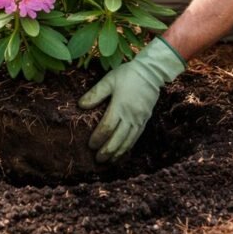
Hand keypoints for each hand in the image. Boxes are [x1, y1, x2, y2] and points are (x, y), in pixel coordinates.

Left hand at [78, 37, 185, 162]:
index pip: (107, 127)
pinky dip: (128, 147)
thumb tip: (81, 105)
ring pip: (128, 141)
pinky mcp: (145, 120)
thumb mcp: (109, 80)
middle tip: (98, 160)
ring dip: (118, 152)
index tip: (90, 145)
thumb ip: (95, 94)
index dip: (98, 138)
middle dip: (107, 151)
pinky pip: (136, 137)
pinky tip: (122, 152)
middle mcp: (131, 115)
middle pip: (118, 138)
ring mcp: (139, 119)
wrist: (151, 72)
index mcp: (120, 106)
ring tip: (109, 161)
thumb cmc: (128, 74)